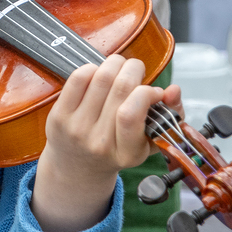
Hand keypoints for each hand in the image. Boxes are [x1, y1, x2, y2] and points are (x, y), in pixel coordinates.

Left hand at [31, 55, 181, 231]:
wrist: (78, 168)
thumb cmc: (119, 150)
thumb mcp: (149, 142)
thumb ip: (169, 115)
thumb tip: (172, 90)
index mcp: (126, 152)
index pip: (131, 113)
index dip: (146, 93)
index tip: (152, 91)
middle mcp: (98, 142)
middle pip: (119, 87)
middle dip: (134, 68)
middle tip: (137, 70)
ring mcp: (76, 128)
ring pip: (101, 77)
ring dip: (116, 64)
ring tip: (120, 68)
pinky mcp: (59, 116)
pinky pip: (78, 77)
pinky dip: (93, 67)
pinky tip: (99, 74)